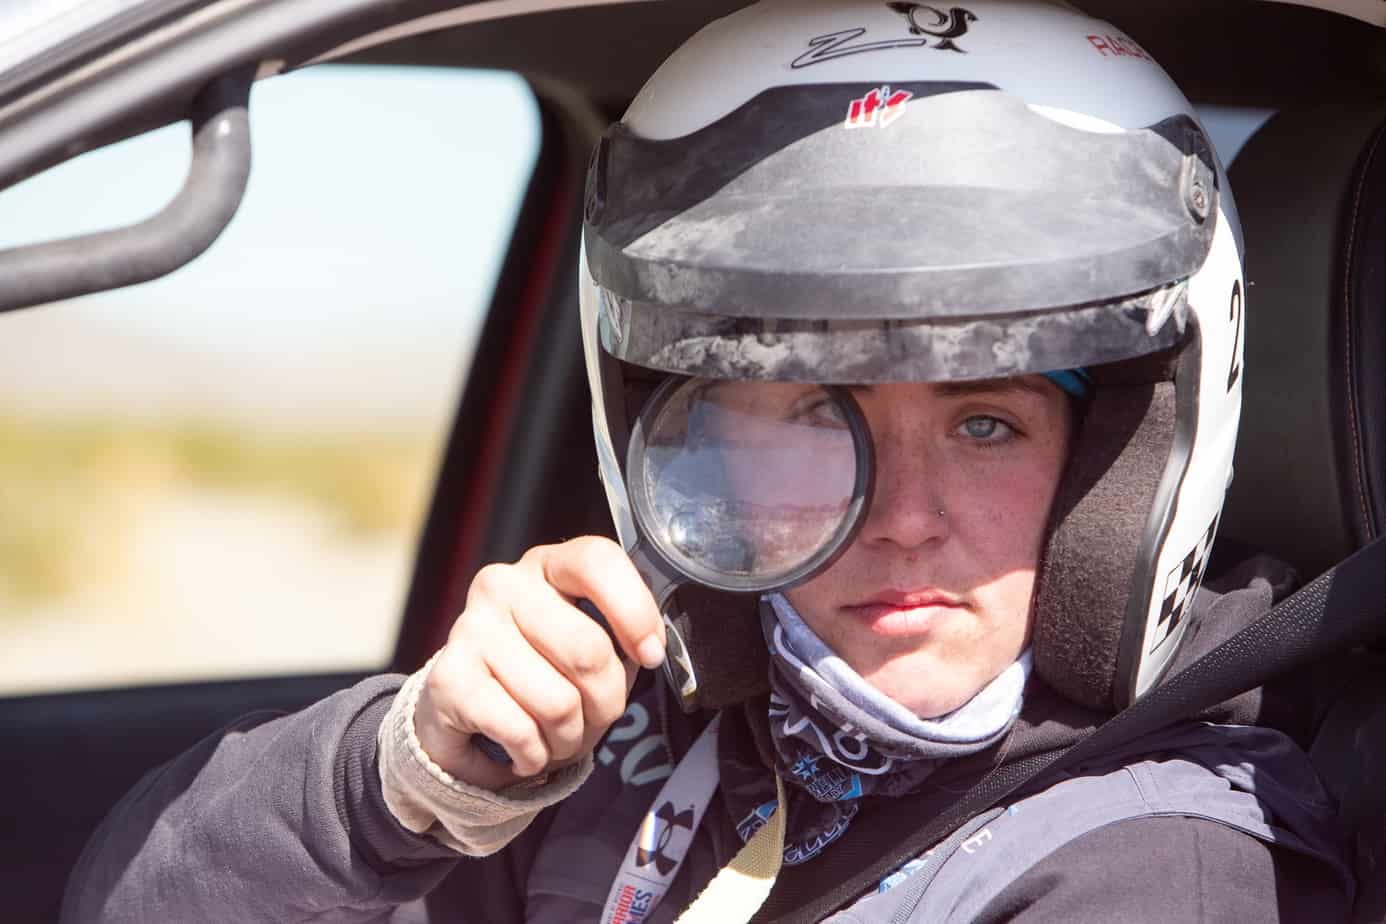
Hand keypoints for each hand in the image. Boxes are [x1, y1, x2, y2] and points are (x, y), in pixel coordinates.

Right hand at [414, 536, 665, 789]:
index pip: (596, 561)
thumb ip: (624, 638)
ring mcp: (470, 628)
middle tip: (595, 717)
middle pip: (588, 650)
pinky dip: (534, 756)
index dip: (634, 611)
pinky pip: (520, 732)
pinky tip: (524, 750)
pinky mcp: (448, 678)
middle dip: (606, 702)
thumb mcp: (592, 644)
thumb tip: (650, 652)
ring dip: (569, 739)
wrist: (465, 711)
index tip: (651, 655)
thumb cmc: (546, 672)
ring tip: (556, 735)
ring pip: (558, 703)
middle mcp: (503, 585)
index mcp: (547, 565)